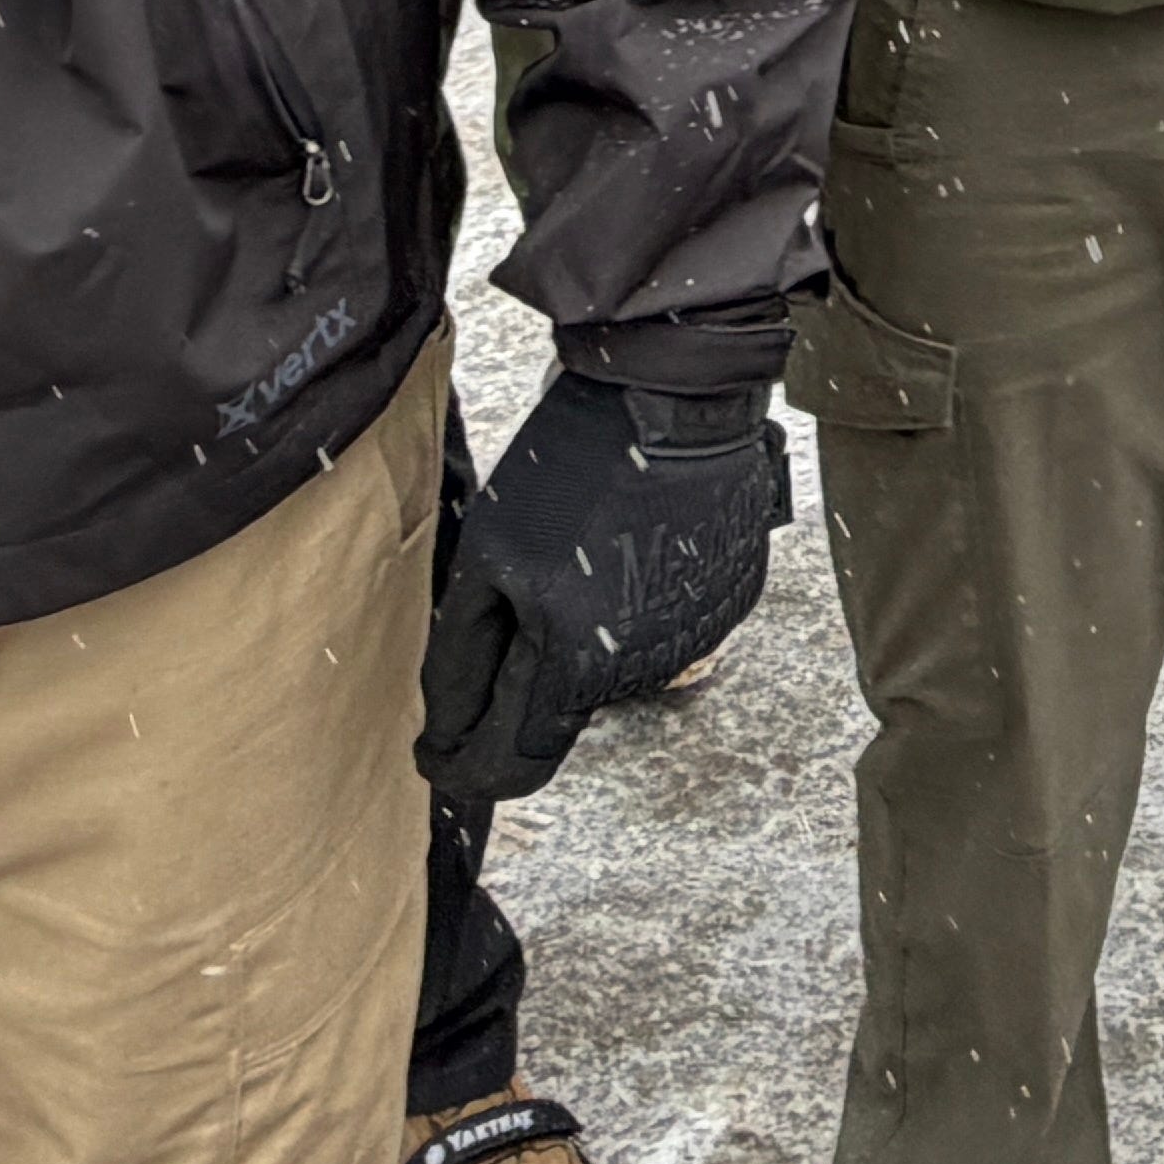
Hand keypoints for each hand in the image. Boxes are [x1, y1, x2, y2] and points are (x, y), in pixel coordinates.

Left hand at [414, 373, 787, 803]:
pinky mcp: (725, 602)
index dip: (465, 767)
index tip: (438, 756)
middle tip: (498, 623)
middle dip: (518, 687)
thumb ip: (461, 656)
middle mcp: (639, 671)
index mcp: (574, 664)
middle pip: (558, 713)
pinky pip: (660, 628)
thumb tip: (447, 726)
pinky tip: (621, 544)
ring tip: (572, 555)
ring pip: (609, 671)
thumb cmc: (571, 463)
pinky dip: (631, 605)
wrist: (673, 396)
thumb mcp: (488, 556)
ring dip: (578, 639)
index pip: (512, 762)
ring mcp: (691, 638)